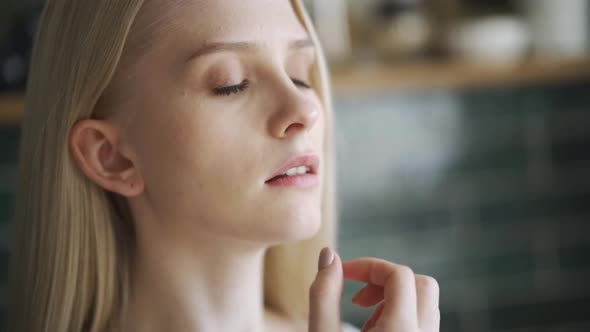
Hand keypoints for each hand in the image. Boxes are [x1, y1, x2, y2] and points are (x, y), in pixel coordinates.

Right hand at [308, 248, 439, 331]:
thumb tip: (328, 254)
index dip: (368, 265)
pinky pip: (423, 323)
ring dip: (393, 300)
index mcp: (401, 330)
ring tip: (364, 319)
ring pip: (426, 305)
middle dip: (387, 280)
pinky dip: (400, 317)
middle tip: (357, 296)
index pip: (400, 274)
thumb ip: (323, 294)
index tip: (342, 273)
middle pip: (423, 284)